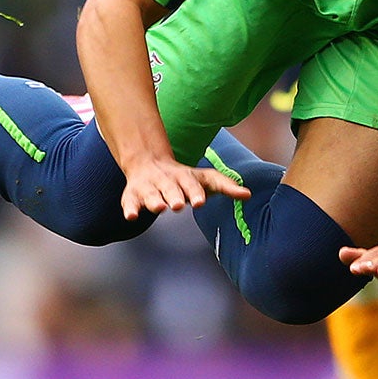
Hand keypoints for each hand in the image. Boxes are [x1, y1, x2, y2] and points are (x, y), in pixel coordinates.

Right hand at [119, 152, 253, 220]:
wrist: (148, 162)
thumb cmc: (183, 178)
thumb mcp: (205, 178)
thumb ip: (225, 186)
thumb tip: (248, 194)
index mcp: (184, 177)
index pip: (191, 185)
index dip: (195, 193)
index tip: (200, 202)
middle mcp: (166, 181)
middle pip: (170, 189)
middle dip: (174, 196)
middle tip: (177, 205)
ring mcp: (148, 188)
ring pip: (150, 195)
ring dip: (154, 201)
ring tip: (159, 208)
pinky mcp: (133, 195)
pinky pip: (129, 202)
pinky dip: (130, 209)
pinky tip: (131, 216)